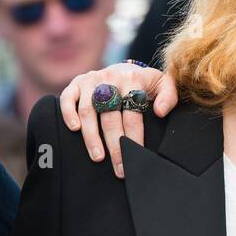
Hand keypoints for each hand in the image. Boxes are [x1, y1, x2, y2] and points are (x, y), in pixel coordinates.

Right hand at [59, 62, 178, 178]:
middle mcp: (110, 79)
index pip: (133, 116)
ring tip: (98, 157)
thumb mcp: (163, 84)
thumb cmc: (144, 83)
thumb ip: (168, 96)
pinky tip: (74, 130)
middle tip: (119, 167)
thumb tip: (160, 112)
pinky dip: (68, 113)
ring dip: (91, 136)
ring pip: (88, 111)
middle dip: (115, 145)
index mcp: (133, 80)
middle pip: (111, 117)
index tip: (136, 156)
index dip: (134, 138)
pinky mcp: (76, 83)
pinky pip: (67, 98)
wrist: (124, 68)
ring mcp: (91, 80)